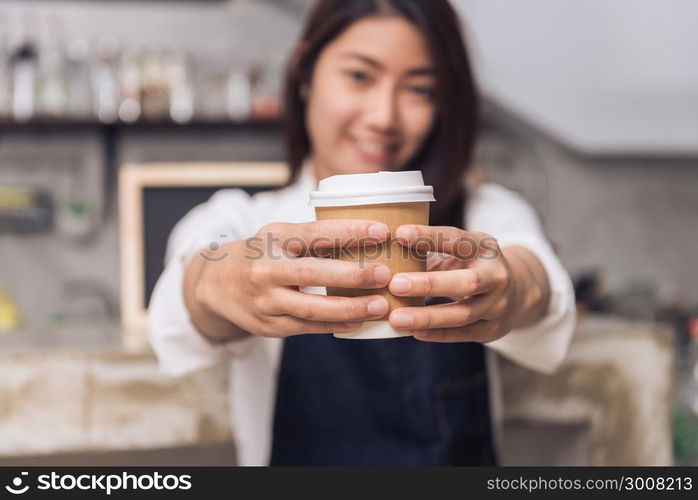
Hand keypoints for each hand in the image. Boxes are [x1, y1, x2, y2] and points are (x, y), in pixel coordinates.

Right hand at [192, 220, 392, 338]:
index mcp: (274, 239)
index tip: (380, 230)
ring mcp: (265, 300)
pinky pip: (306, 327)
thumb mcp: (279, 235)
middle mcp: (266, 269)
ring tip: (380, 306)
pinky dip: (334, 325)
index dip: (348, 231)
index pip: (314, 232)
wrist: (214, 284)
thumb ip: (313, 236)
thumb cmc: (262, 254)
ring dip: (349, 308)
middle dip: (352, 275)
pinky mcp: (268, 325)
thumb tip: (367, 235)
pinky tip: (359, 322)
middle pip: (313, 273)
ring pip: (311, 308)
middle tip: (385, 274)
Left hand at [386, 225, 547, 342]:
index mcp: (485, 248)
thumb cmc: (471, 266)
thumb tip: (384, 253)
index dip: (429, 237)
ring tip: (396, 318)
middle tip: (395, 284)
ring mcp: (498, 305)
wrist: (516, 292)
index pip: (458, 240)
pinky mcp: (493, 329)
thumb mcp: (459, 250)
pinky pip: (463, 334)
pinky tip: (414, 332)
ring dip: (428, 317)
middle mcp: (497, 275)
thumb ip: (429, 252)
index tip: (399, 234)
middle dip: (430, 284)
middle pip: (467, 282)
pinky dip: (438, 334)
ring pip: (463, 314)